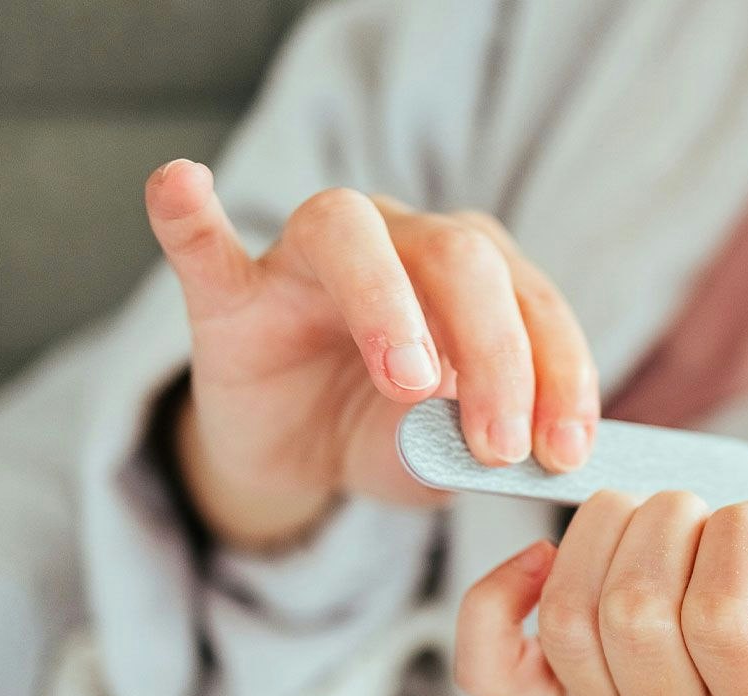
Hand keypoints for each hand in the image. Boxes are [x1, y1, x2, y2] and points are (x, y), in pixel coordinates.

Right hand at [143, 159, 598, 548]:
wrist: (302, 457)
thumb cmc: (395, 436)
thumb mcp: (452, 456)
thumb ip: (486, 450)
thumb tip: (531, 461)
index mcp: (475, 273)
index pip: (531, 301)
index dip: (558, 374)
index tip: (565, 449)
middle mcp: (401, 239)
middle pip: (458, 257)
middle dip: (494, 353)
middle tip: (497, 446)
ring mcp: (306, 259)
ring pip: (349, 235)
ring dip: (388, 303)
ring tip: (412, 383)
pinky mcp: (230, 295)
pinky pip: (203, 244)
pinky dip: (190, 214)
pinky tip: (182, 183)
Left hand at [455, 492, 747, 695]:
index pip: (725, 617)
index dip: (742, 537)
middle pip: (635, 612)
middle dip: (673, 521)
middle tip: (712, 515)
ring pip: (567, 615)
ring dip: (605, 530)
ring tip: (659, 520)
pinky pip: (489, 666)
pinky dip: (497, 599)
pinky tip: (541, 556)